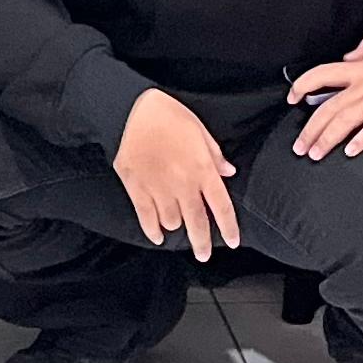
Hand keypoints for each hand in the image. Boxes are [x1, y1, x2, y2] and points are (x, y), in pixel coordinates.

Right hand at [111, 89, 240, 259]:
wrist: (130, 108)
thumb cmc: (167, 113)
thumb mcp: (199, 128)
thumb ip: (215, 154)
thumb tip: (228, 171)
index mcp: (202, 169)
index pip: (222, 208)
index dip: (229, 228)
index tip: (232, 241)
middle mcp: (183, 184)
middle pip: (197, 223)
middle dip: (202, 243)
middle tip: (203, 255)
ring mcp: (159, 189)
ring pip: (172, 222)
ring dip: (176, 226)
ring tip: (176, 226)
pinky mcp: (136, 188)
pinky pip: (146, 218)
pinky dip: (152, 230)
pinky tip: (157, 236)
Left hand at [288, 28, 362, 160]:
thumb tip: (348, 58)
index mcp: (362, 66)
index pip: (322, 74)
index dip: (302, 86)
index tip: (292, 99)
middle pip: (329, 107)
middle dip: (311, 128)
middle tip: (299, 147)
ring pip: (347, 120)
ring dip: (328, 139)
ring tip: (315, 154)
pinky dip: (361, 140)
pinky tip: (350, 152)